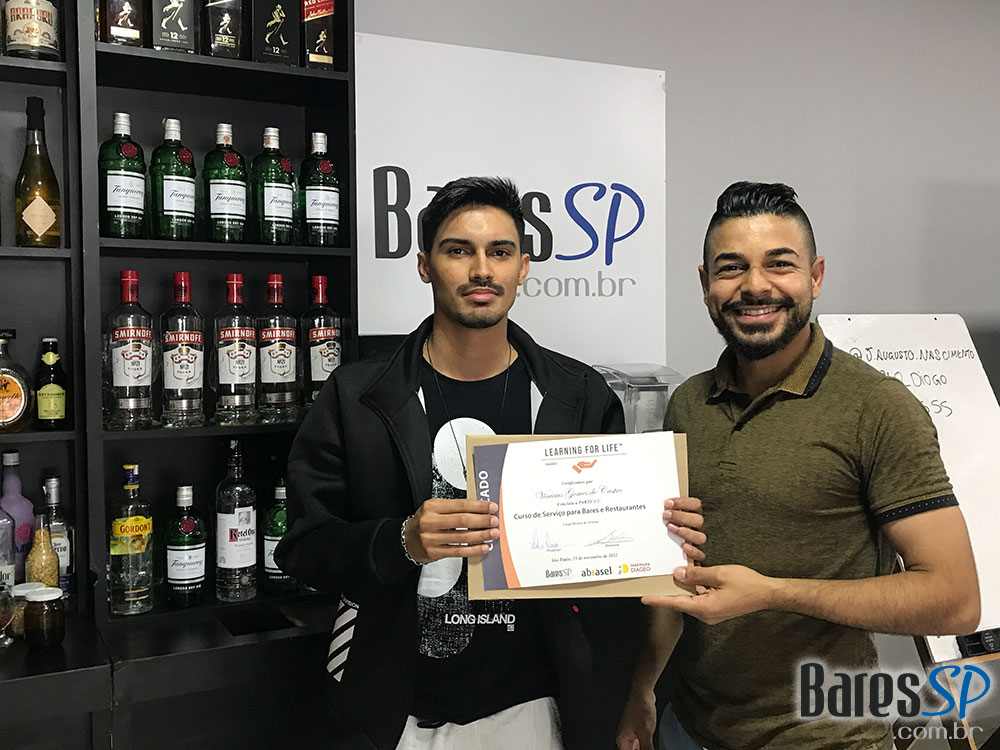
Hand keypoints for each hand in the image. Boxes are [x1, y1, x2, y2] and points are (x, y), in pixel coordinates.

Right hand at [404, 498, 499, 563]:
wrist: (406, 540)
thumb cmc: (424, 522)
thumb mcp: (435, 509)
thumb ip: (454, 508)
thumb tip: (480, 510)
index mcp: (432, 507)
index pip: (461, 505)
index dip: (479, 506)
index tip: (491, 507)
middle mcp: (430, 521)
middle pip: (462, 521)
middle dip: (482, 521)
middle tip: (494, 521)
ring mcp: (431, 538)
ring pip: (462, 537)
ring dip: (481, 536)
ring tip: (492, 534)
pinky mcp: (434, 552)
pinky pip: (458, 551)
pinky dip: (473, 550)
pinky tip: (483, 547)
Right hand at [616, 687, 656, 749]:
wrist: (642, 693)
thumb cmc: (640, 708)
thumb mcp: (645, 733)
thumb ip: (647, 748)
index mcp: (622, 741)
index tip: (646, 749)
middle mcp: (625, 738)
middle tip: (650, 748)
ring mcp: (632, 733)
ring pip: (638, 748)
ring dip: (645, 749)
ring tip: (651, 746)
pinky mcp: (639, 730)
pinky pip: (642, 743)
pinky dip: (647, 746)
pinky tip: (652, 745)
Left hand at [641, 565, 776, 624]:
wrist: (767, 594)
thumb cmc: (746, 585)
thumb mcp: (720, 574)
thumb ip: (697, 575)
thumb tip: (677, 574)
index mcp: (705, 608)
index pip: (675, 604)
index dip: (658, 600)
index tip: (643, 598)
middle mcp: (705, 613)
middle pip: (680, 601)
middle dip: (667, 591)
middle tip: (651, 581)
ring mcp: (711, 611)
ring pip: (689, 598)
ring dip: (681, 587)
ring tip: (666, 575)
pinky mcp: (716, 606)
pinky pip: (699, 596)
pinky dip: (693, 586)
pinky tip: (688, 574)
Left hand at [663, 497, 705, 563]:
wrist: (659, 550)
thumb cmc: (661, 529)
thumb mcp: (663, 517)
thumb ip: (664, 511)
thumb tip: (653, 501)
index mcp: (692, 515)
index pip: (695, 504)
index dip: (682, 502)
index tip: (667, 503)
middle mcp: (695, 527)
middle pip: (698, 520)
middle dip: (681, 516)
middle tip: (665, 515)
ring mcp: (695, 541)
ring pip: (701, 537)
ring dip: (686, 532)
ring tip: (670, 529)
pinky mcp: (694, 555)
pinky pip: (700, 556)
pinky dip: (693, 551)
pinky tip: (684, 547)